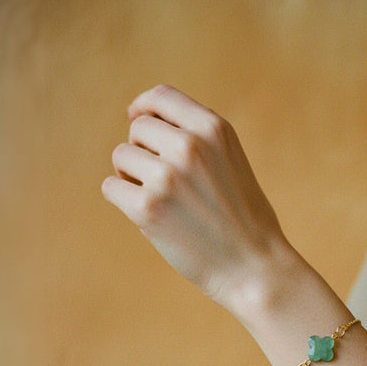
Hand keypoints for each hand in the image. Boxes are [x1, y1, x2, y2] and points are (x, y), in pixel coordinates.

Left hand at [102, 85, 289, 314]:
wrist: (255, 268)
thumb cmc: (244, 220)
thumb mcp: (231, 162)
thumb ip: (198, 138)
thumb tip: (142, 120)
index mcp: (214, 129)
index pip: (161, 97)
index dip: (143, 107)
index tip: (136, 119)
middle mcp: (190, 145)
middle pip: (137, 129)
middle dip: (142, 151)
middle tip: (163, 183)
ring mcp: (167, 176)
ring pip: (121, 157)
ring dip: (131, 177)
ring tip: (160, 201)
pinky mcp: (148, 207)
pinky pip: (111, 188)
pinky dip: (123, 201)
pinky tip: (149, 217)